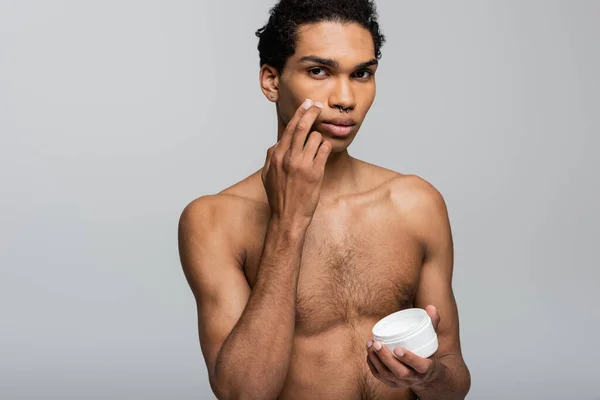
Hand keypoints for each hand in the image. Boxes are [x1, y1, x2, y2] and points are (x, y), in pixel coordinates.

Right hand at [262, 99, 331, 224]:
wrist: (288, 217)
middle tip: (317, 106)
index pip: (289, 128)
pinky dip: (325, 148)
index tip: (306, 105)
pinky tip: (322, 154)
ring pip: (316, 137)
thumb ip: (270, 157)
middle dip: (311, 112)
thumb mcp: (266, 175)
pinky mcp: (316, 172)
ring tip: (316, 148)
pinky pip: (324, 150)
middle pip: (302, 126)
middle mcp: (289, 157)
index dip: (299, 113)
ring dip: (319, 139)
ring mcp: (302, 164)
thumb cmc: (278, 197)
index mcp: (276, 155)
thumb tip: (276, 145)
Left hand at [366, 305, 441, 388]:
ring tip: (370, 344)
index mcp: (426, 368)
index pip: (419, 365)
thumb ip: (432, 324)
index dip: (408, 358)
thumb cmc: (428, 354)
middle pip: (399, 372)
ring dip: (376, 360)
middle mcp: (414, 378)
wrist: (427, 376)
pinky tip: (369, 353)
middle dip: (386, 358)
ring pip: (387, 375)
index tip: (397, 348)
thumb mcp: (432, 340)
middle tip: (377, 343)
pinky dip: (372, 365)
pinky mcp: (393, 384)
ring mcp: (402, 383)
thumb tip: (430, 307)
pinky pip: (380, 377)